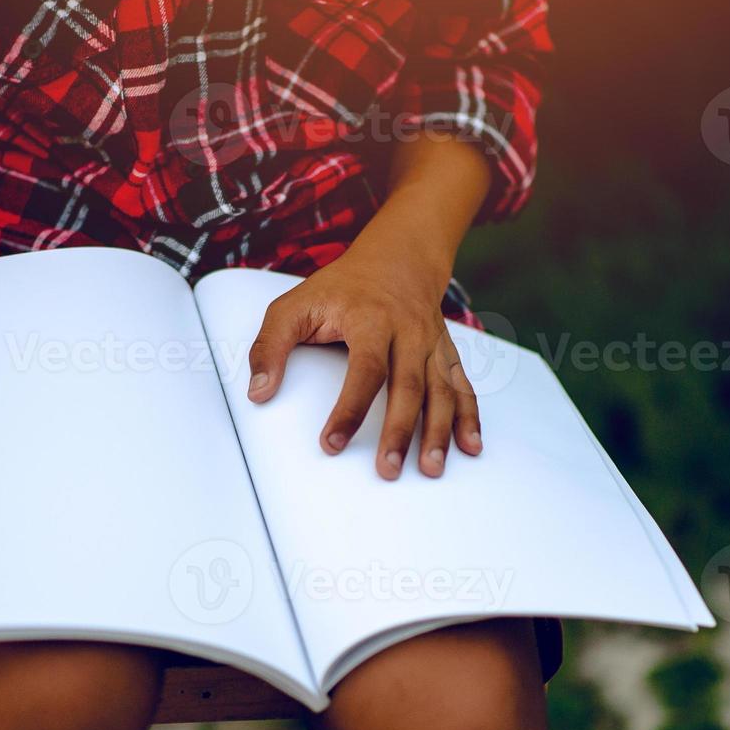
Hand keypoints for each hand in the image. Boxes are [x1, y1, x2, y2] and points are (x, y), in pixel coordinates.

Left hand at [246, 241, 482, 480]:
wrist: (398, 259)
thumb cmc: (341, 288)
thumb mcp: (295, 305)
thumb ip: (270, 346)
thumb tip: (258, 392)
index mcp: (371, 319)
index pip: (364, 369)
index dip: (350, 409)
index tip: (331, 443)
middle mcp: (408, 332)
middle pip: (408, 386)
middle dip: (400, 432)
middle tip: (388, 470)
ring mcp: (432, 344)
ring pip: (441, 391)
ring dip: (439, 433)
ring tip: (431, 469)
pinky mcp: (446, 353)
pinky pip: (462, 387)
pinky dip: (469, 418)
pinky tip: (471, 447)